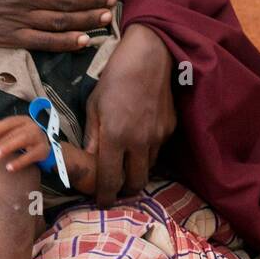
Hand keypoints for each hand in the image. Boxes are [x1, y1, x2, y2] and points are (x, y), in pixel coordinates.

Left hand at [0, 116, 49, 171]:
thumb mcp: (14, 131)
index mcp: (23, 120)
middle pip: (13, 132)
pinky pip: (31, 155)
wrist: (45, 145)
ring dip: (8, 146)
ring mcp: (39, 137)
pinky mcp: (43, 150)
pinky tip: (9, 167)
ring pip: (23, 139)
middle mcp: (32, 126)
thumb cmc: (25, 137)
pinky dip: (20, 161)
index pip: (9, 122)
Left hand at [84, 25, 173, 204]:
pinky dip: (148, 153)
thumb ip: (92, 136)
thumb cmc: (115, 78)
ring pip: (148, 168)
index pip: (109, 179)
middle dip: (124, 190)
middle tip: (115, 186)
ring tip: (126, 162)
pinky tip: (140, 138)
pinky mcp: (170, 129)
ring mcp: (158, 136)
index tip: (101, 202)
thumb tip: (88, 162)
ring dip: (137, 171)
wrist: (150, 57)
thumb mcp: (94, 105)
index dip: (104, 196)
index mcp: (115, 136)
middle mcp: (139, 141)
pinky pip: (158, 151)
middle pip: (135, 183)